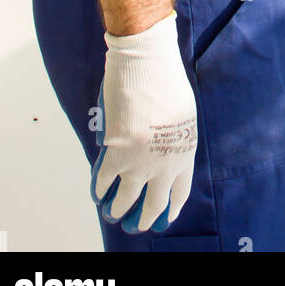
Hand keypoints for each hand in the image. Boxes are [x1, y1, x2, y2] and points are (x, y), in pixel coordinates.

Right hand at [91, 10, 197, 233]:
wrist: (147, 61)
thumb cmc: (165, 79)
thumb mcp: (182, 114)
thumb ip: (173, 139)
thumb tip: (161, 155)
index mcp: (186, 152)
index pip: (180, 194)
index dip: (169, 209)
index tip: (163, 216)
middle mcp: (166, 164)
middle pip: (154, 206)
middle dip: (143, 219)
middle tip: (136, 225)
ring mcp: (141, 162)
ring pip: (125, 201)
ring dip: (117, 210)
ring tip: (113, 213)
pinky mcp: (117, 153)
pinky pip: (104, 181)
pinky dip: (99, 189)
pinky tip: (98, 192)